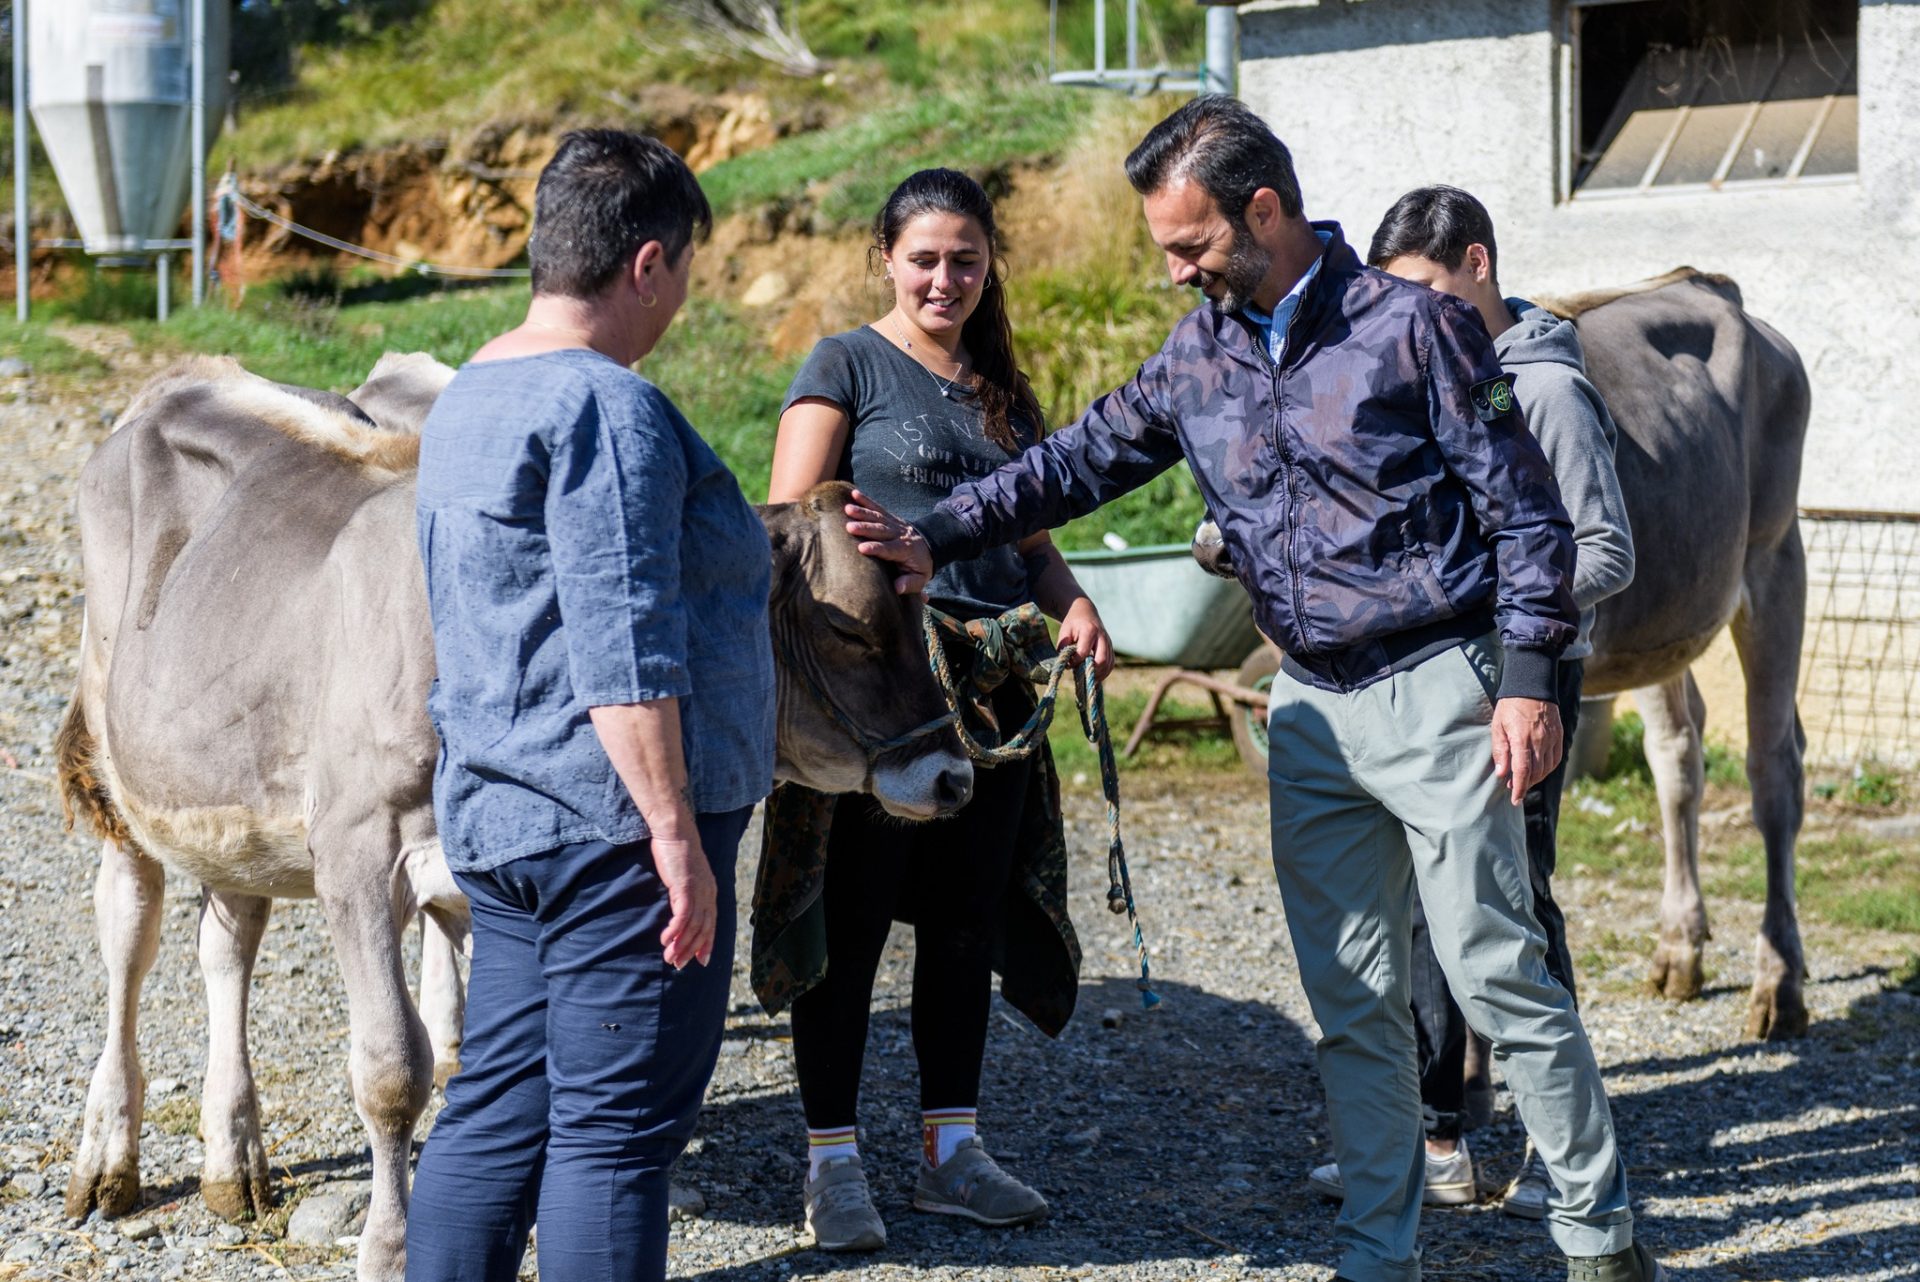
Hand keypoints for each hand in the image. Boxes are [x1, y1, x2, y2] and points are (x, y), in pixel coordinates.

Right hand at [651, 831, 716, 967]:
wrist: (675, 832)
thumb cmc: (676, 853)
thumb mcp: (685, 876)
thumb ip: (686, 892)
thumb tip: (680, 908)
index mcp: (710, 892)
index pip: (711, 924)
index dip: (707, 943)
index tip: (700, 961)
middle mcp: (708, 894)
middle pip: (703, 929)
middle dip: (692, 950)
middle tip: (679, 964)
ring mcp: (698, 891)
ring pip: (693, 926)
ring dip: (681, 945)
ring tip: (670, 958)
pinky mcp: (686, 888)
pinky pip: (683, 916)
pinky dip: (675, 930)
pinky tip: (666, 940)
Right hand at [845, 488, 932, 594]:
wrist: (930, 546)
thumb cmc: (921, 566)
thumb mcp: (921, 578)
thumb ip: (910, 584)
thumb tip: (897, 588)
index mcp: (905, 550)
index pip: (889, 549)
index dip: (876, 548)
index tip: (861, 548)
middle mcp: (899, 534)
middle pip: (881, 530)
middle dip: (865, 528)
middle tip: (849, 527)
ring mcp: (894, 524)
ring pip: (878, 517)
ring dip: (862, 512)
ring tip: (847, 509)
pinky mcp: (890, 518)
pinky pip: (878, 508)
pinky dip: (866, 500)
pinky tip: (854, 493)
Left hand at [1055, 597, 1113, 679]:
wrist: (1086, 612)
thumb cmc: (1073, 622)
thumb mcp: (1065, 630)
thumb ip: (1063, 645)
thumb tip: (1065, 663)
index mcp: (1089, 631)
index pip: (1084, 652)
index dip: (1075, 661)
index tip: (1068, 664)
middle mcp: (1102, 637)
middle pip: (1101, 659)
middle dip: (1091, 671)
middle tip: (1081, 675)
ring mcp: (1108, 642)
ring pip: (1108, 663)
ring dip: (1099, 674)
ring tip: (1087, 678)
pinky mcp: (1111, 647)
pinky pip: (1111, 663)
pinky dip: (1104, 672)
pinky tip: (1095, 676)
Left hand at [1490, 697, 1563, 805]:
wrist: (1531, 686)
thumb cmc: (1510, 706)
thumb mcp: (1497, 726)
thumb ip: (1500, 750)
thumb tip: (1502, 773)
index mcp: (1522, 739)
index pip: (1523, 771)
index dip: (1519, 788)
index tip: (1515, 799)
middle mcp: (1540, 741)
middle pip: (1536, 772)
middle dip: (1525, 785)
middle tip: (1514, 788)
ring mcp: (1552, 738)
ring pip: (1547, 768)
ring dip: (1536, 778)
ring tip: (1524, 780)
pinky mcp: (1559, 735)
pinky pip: (1556, 758)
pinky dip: (1547, 768)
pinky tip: (1538, 769)